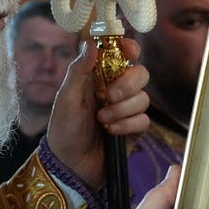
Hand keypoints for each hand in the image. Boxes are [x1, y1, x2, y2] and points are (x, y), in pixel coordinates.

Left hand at [46, 37, 149, 192]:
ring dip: (122, 110)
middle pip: (140, 74)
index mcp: (98, 77)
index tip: (129, 51)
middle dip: (128, 84)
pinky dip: (127, 125)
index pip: (121, 55)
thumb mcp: (66, 98)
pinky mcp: (134, 130)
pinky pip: (144, 120)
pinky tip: (111, 132)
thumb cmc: (63, 130)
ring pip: (144, 98)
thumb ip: (79, 70)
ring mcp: (126, 110)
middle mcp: (116, 90)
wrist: (70, 165)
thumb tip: (91, 42)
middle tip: (109, 96)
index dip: (129, 48)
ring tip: (102, 121)